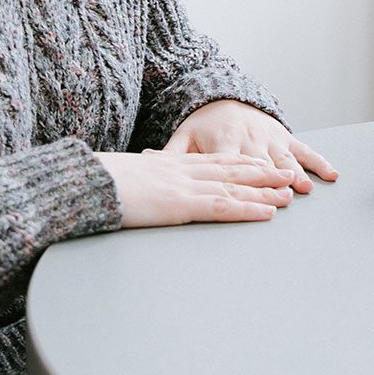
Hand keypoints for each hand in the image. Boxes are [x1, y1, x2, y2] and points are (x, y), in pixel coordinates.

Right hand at [94, 150, 298, 228]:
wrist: (84, 179)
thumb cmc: (96, 180)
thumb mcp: (123, 176)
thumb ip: (140, 181)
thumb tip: (138, 188)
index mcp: (168, 164)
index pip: (211, 160)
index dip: (239, 161)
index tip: (260, 161)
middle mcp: (181, 171)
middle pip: (230, 171)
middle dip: (261, 173)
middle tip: (287, 175)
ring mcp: (183, 186)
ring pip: (233, 187)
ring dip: (263, 192)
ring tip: (288, 195)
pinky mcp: (180, 204)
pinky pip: (221, 207)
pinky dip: (247, 210)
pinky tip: (267, 214)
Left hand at [164, 99, 337, 193]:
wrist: (225, 96)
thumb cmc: (202, 125)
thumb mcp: (184, 136)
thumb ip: (170, 154)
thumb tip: (146, 163)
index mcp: (223, 141)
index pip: (232, 163)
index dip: (242, 178)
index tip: (250, 193)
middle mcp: (249, 139)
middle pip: (263, 164)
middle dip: (274, 180)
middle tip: (287, 198)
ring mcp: (269, 138)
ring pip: (284, 158)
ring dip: (296, 173)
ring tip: (306, 188)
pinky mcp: (283, 136)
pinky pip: (304, 149)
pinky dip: (319, 162)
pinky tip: (331, 175)